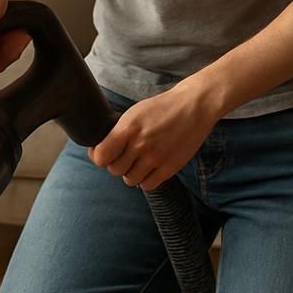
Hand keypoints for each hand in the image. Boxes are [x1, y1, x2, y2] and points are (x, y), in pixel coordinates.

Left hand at [88, 81, 222, 190]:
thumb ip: (119, 131)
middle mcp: (140, 145)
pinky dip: (145, 180)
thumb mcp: (135, 112)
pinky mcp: (170, 168)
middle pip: (115, 170)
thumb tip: (102, 149)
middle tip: (123, 156)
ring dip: (130, 173)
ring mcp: (156, 158)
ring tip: (137, 162)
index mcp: (128, 128)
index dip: (98, 157)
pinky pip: (147, 185)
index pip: (101, 156)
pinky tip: (149, 168)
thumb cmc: (163, 108)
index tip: (102, 153)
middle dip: (116, 164)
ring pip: (130, 180)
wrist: (194, 106)